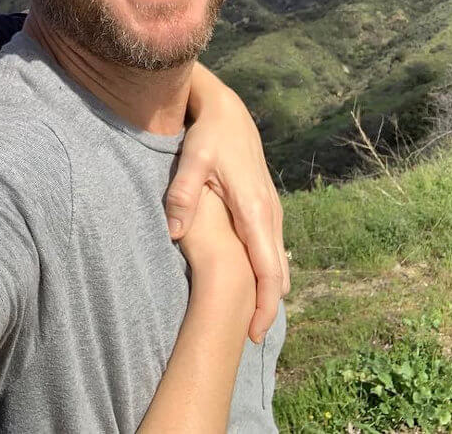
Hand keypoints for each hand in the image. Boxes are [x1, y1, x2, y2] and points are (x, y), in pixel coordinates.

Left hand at [167, 73, 288, 343]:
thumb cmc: (209, 136)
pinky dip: (265, 273)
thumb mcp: (191, 159)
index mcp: (256, 211)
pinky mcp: (265, 209)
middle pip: (278, 274)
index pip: (267, 270)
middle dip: (266, 307)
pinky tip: (249, 287)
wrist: (228, 111)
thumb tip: (173, 231)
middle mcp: (271, 216)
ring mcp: (272, 212)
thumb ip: (183, 195)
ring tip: (247, 321)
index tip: (253, 333)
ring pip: (277, 262)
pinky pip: (270, 250)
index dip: (263, 305)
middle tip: (248, 339)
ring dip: (266, 292)